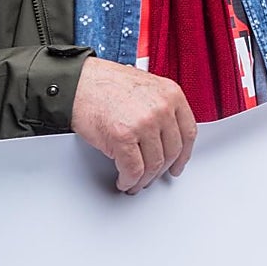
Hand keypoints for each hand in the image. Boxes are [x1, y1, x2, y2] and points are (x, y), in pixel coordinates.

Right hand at [70, 56, 197, 193]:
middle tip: (153, 177)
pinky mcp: (123, 137)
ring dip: (144, 179)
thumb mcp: (147, 88)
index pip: (189, 132)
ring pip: (153, 164)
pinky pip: (133, 169)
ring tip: (136, 182)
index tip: (178, 164)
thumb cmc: (106, 84)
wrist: (78, 83)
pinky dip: (129, 180)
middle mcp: (162, 108)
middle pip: (172, 151)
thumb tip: (166, 137)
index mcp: (171, 94)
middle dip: (161, 170)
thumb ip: (161, 108)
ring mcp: (144, 123)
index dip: (184, 154)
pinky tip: (125, 180)